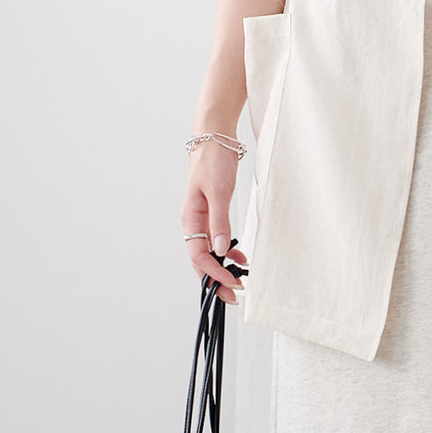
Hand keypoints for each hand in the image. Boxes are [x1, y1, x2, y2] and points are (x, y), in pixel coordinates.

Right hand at [182, 145, 246, 302]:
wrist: (215, 137)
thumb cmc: (213, 160)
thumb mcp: (219, 192)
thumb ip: (220, 221)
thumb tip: (221, 249)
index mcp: (190, 218)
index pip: (198, 255)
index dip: (213, 272)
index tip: (231, 283)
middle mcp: (194, 221)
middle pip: (201, 259)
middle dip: (216, 279)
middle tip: (234, 295)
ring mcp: (203, 218)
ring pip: (209, 252)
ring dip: (222, 268)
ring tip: (239, 281)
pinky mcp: (213, 212)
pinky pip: (217, 239)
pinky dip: (228, 252)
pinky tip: (241, 259)